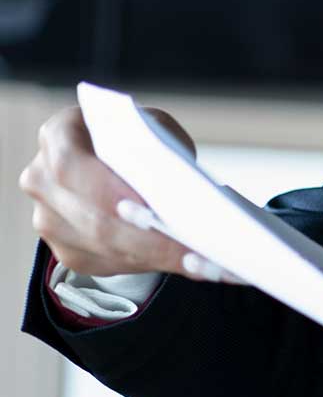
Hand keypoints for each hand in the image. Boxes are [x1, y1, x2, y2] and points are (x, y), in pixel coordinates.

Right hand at [17, 106, 234, 282]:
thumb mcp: (153, 131)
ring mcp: (48, 218)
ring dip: (159, 259)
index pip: (72, 165)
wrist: (120, 161)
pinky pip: (109, 263)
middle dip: (150, 240)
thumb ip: (157, 152)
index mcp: (59, 134)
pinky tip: (191, 266)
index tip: (148, 211)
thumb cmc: (140, 142)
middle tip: (198, 253)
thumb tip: (177, 191)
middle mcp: (41, 178)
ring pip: (104, 248)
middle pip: (93, 218)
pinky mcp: (67, 249)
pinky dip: (154, 265)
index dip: (107, 190)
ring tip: (206, 264)